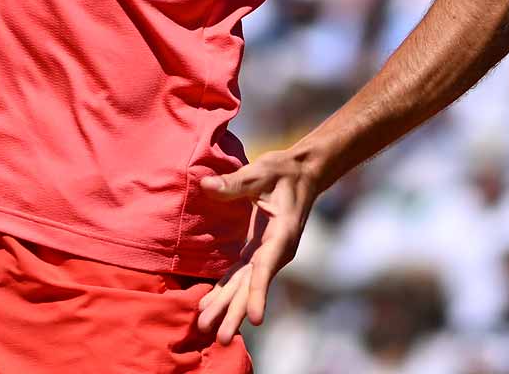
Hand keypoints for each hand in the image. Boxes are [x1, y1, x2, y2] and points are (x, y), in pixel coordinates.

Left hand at [195, 150, 323, 344]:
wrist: (301, 174)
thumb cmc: (282, 171)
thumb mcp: (261, 172)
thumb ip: (235, 183)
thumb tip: (207, 186)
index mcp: (282, 234)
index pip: (267, 266)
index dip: (259, 293)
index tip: (255, 319)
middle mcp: (276, 251)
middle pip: (253, 286)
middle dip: (236, 312)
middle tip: (220, 337)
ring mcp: (267, 254)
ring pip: (245, 286)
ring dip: (227, 307)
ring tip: (206, 328)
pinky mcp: (257, 252)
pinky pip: (240, 277)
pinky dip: (225, 292)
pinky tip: (210, 306)